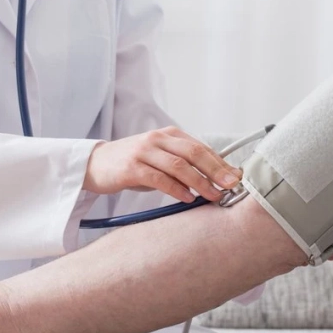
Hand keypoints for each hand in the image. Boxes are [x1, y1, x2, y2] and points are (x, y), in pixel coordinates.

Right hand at [84, 126, 241, 202]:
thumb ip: (183, 164)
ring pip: (178, 165)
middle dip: (216, 170)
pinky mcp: (131, 167)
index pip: (201, 147)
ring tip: (213, 195)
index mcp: (169, 135)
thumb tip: (216, 179)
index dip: (221, 162)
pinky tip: (187, 198)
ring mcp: (144, 151)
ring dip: (199, 181)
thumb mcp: (159, 158)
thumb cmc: (132, 164)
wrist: (95, 164)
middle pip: (194, 152)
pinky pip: (158, 178)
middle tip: (231, 185)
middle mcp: (157, 139)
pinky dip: (176, 189)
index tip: (237, 177)